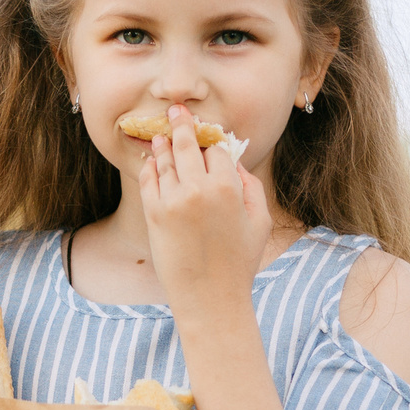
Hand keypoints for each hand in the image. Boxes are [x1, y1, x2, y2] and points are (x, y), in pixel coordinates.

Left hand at [140, 103, 270, 315]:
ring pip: (166, 159)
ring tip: (160, 135)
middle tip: (177, 110)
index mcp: (229, 188)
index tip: (208, 136)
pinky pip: (149, 179)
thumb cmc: (239, 263)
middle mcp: (199, 189)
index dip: (214, 142)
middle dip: (182, 124)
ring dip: (163, 144)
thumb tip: (235, 163)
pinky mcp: (153, 213)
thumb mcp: (259, 222)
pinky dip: (150, 167)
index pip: (218, 150)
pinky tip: (152, 161)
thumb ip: (252, 187)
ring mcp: (173, 200)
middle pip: (188, 145)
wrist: (209, 298)